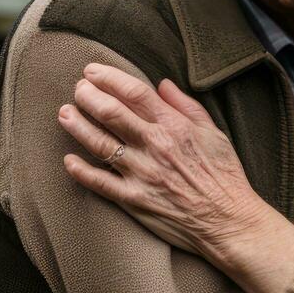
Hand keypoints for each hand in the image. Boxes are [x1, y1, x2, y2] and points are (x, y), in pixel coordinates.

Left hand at [57, 64, 271, 257]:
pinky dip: (80, 170)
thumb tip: (162, 84)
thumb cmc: (225, 177)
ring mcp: (141, 173)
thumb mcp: (214, 133)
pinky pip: (99, 183)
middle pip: (110, 112)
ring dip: (77, 125)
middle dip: (87, 95)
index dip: (108, 78)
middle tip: (77, 88)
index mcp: (174, 126)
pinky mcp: (134, 200)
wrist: (229, 221)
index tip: (92, 71)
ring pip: (99, 143)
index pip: (134, 92)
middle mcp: (154, 145)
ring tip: (65, 113)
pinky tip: (69, 159)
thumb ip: (186, 106)